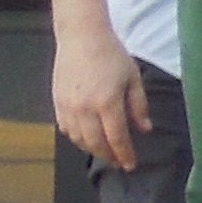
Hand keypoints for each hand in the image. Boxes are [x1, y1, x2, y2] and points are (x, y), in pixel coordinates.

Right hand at [53, 32, 148, 171]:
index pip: (117, 138)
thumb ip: (139, 106)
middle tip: (119, 162)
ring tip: (106, 151)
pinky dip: (77, 138)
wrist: (81, 37)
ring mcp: (68, 106)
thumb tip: (145, 129)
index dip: (124, 154)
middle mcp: (84, 108)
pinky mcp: (57, 102)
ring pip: (78, 139)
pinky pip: (65, 128)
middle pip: (96, 143)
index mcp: (107, 103)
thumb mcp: (133, 79)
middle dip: (109, 156)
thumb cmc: (112, 55)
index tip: (131, 165)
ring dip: (93, 149)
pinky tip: (87, 138)